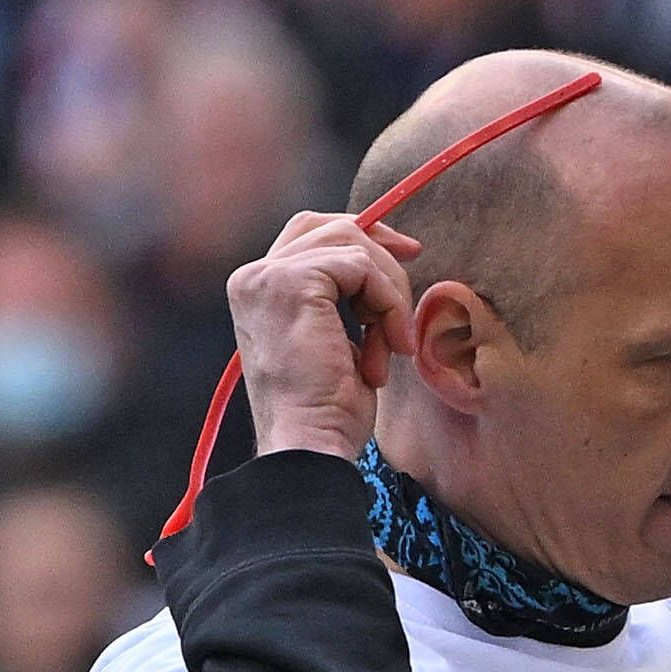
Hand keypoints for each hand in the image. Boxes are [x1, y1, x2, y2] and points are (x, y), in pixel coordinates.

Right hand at [228, 210, 418, 463]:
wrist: (310, 444)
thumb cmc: (328, 412)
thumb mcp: (338, 345)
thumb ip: (344, 303)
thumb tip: (381, 271)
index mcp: (259, 290)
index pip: (311, 234)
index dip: (364, 237)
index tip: (407, 253)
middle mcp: (254, 277)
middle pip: (330, 227)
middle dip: (382, 251)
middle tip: (416, 276)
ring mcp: (268, 277)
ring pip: (353, 245)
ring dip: (389, 295)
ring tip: (390, 346)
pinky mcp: (293, 283)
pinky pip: (362, 267)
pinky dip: (388, 305)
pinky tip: (388, 348)